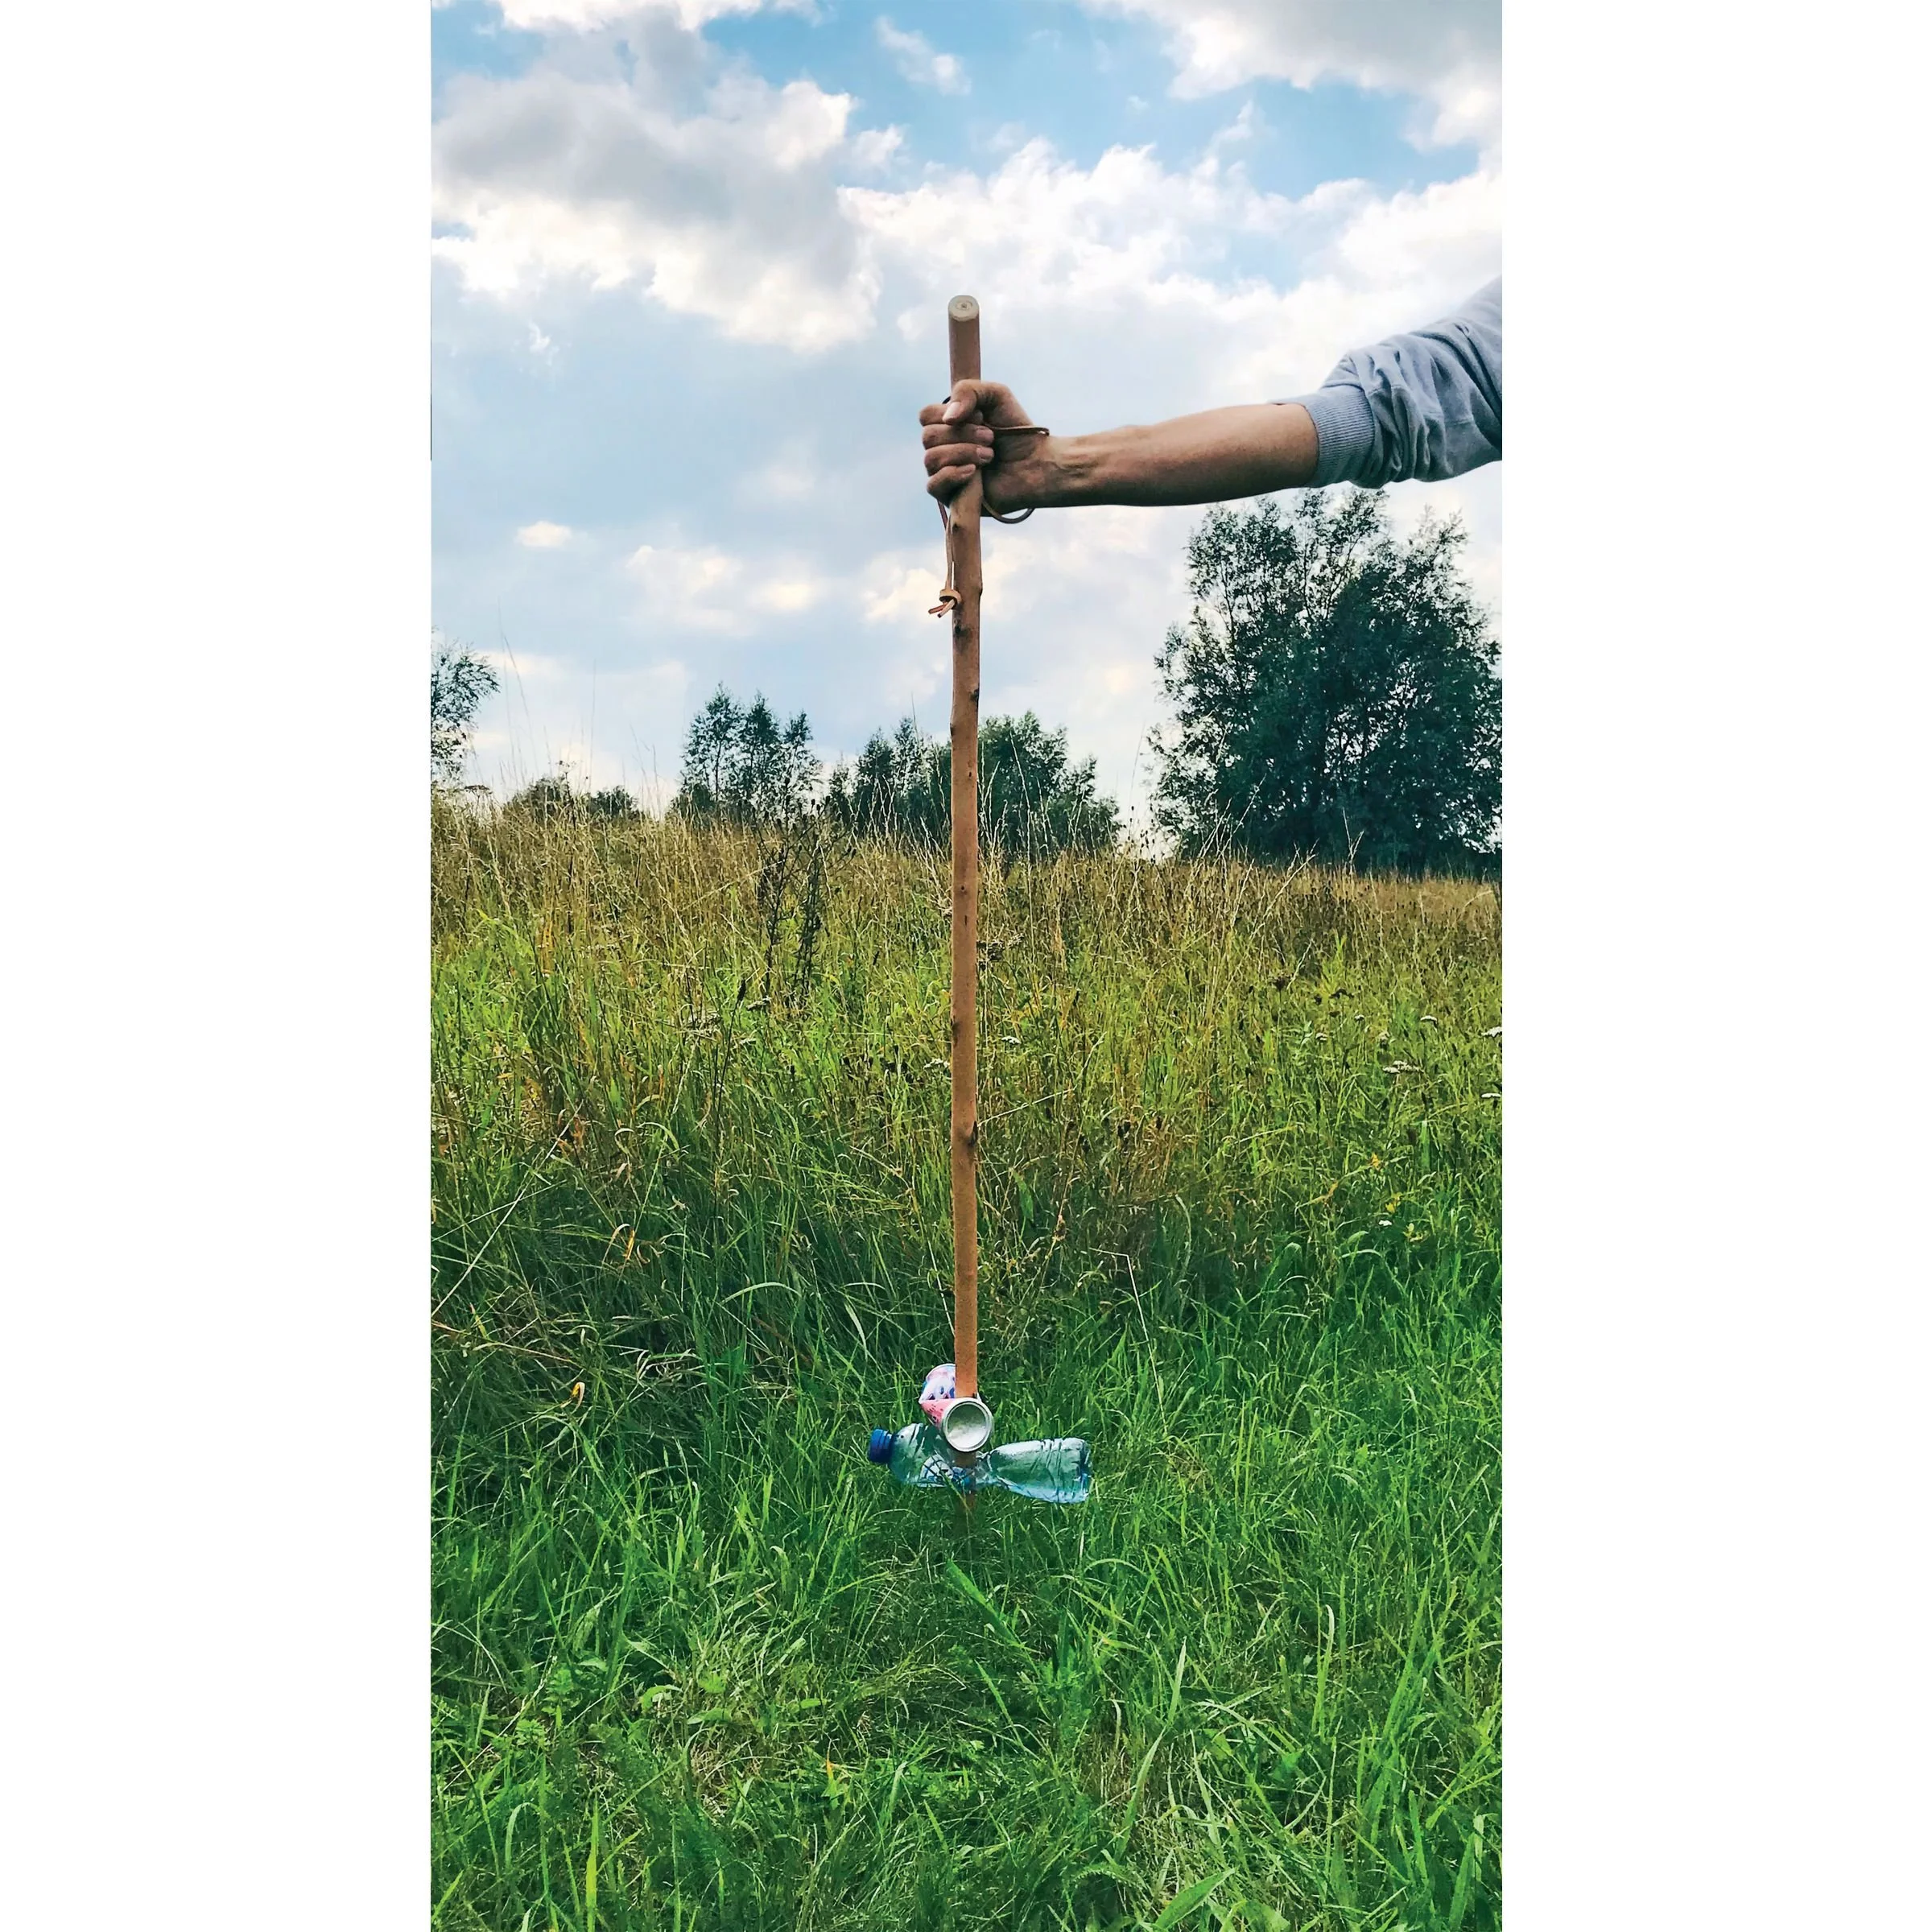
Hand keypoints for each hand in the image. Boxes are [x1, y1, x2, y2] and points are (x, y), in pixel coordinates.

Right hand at [919, 379, 1042, 513]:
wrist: (1036, 462)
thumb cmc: (1016, 430)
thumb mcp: (996, 395)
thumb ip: (968, 391)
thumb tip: (948, 418)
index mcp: (948, 426)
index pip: (926, 416)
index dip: (948, 414)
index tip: (980, 417)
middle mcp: (943, 448)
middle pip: (929, 437)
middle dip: (962, 434)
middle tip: (991, 438)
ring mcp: (945, 473)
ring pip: (931, 459)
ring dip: (963, 452)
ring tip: (990, 455)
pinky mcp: (952, 496)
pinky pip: (933, 485)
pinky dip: (952, 475)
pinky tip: (973, 472)